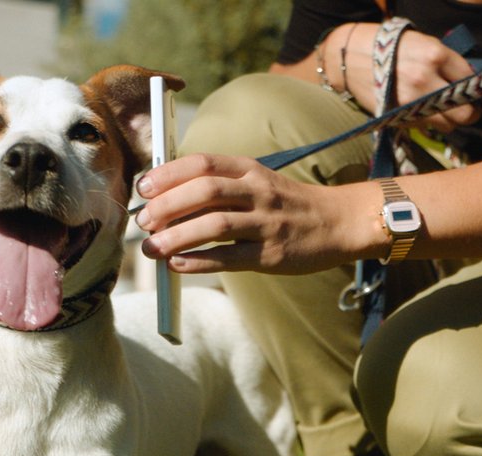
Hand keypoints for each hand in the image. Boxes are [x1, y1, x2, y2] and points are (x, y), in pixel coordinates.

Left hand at [134, 154, 384, 274]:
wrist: (339, 222)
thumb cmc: (287, 205)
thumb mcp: (257, 182)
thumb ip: (220, 187)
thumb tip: (167, 202)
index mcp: (249, 169)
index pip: (202, 164)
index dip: (168, 174)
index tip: (143, 188)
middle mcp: (258, 191)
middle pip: (204, 191)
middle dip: (166, 206)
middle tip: (143, 223)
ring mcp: (267, 222)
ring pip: (214, 225)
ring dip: (176, 237)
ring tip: (152, 249)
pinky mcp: (272, 254)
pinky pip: (229, 257)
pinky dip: (199, 261)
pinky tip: (177, 265)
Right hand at [339, 25, 481, 132]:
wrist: (350, 57)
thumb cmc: (392, 47)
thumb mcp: (425, 43)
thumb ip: (450, 63)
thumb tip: (476, 83)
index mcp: (436, 54)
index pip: (474, 80)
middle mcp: (425, 79)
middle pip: (465, 112)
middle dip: (472, 113)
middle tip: (472, 110)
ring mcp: (410, 101)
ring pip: (447, 125)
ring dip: (452, 120)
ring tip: (444, 109)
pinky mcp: (397, 116)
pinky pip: (426, 128)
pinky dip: (431, 123)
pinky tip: (425, 111)